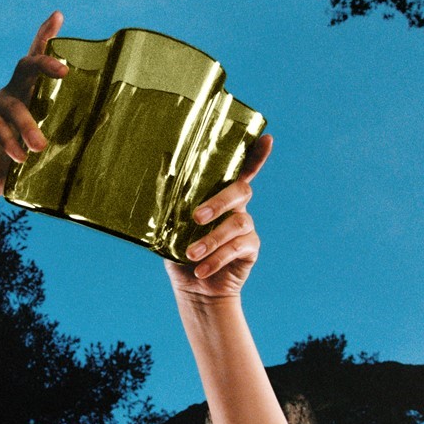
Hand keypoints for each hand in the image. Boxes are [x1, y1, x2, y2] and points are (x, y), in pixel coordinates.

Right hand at [0, 11, 68, 198]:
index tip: (58, 16)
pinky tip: (18, 157)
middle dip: (45, 63)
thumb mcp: (48, 147)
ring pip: (15, 105)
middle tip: (64, 71)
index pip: (37, 57)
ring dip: (28, 125)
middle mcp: (12, 89)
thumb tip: (106, 122)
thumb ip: (67, 133)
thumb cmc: (22, 161)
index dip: (45, 35)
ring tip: (39, 147)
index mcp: (30, 92)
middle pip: (26, 66)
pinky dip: (9, 141)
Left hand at [165, 135, 272, 300]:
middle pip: (241, 191)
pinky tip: (200, 269)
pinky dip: (216, 259)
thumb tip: (157, 177)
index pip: (240, 170)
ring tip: (190, 254)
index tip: (267, 138)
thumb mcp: (168, 227)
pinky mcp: (250, 249)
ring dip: (212, 239)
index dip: (255, 155)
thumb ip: (168, 205)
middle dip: (219, 202)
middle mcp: (237, 207)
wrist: (194, 285)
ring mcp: (246, 227)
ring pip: (237, 223)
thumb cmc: (180, 250)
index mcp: (219, 195)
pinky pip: (237, 248)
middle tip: (195, 218)